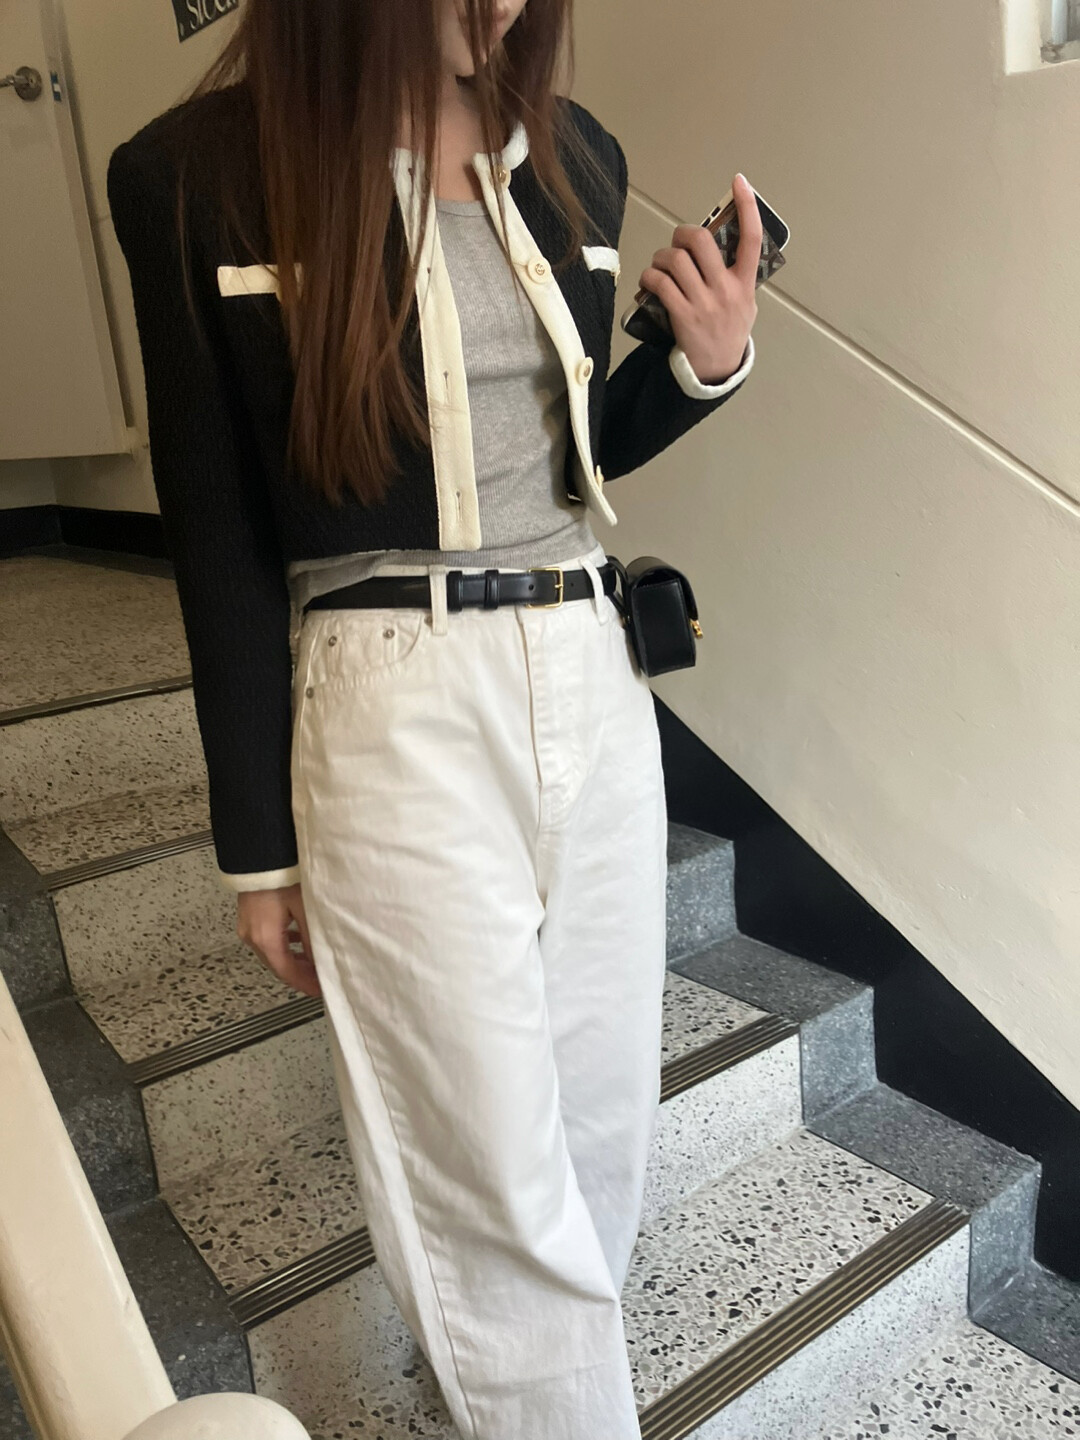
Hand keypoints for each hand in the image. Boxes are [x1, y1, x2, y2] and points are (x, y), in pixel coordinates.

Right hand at [237, 883, 321, 997]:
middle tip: (320, 979)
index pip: (287, 972)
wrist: (259, 851)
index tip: (320, 990)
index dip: (305, 984)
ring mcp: (248, 926)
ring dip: (293, 960)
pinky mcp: (249, 916)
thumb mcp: (304, 908)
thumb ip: (312, 937)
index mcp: (266, 939)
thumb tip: (321, 959)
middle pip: (278, 965)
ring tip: (314, 962)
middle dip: (300, 974)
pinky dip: (284, 945)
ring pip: (273, 953)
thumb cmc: (280, 875)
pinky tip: (297, 940)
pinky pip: (267, 939)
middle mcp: (253, 936)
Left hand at [639, 172, 760, 384]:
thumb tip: (719, 243)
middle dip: (683, 233)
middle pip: (701, 241)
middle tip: (678, 242)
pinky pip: (660, 283)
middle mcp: (726, 290)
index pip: (752, 238)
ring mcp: (704, 304)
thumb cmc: (729, 329)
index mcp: (745, 282)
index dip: (747, 206)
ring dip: (662, 257)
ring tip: (660, 265)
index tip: (739, 182)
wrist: (717, 369)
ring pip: (676, 260)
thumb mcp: (745, 302)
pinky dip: (650, 277)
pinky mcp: (682, 316)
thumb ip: (736, 275)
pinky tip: (650, 281)